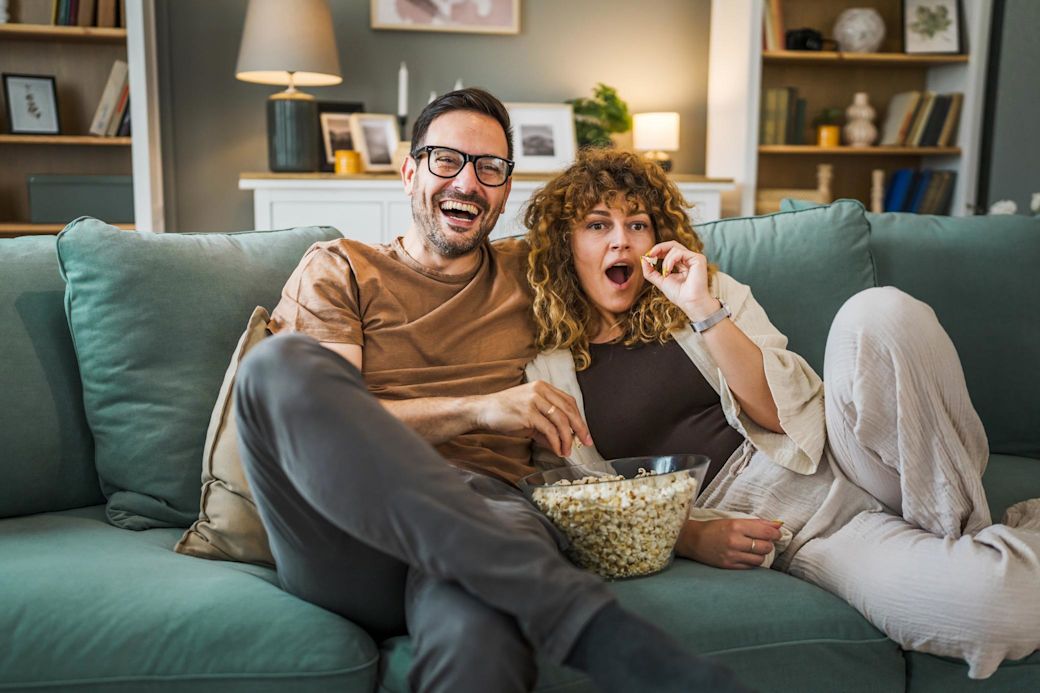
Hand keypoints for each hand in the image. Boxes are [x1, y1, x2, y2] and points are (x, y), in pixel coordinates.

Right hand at [474, 381, 592, 457]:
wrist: (483, 410)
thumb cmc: (506, 413)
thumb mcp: (530, 418)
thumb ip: (548, 428)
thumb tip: (563, 444)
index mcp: (543, 387)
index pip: (569, 402)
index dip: (579, 418)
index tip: (584, 433)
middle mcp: (540, 390)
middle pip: (568, 410)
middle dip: (580, 428)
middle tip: (585, 443)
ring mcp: (533, 400)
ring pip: (560, 420)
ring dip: (567, 439)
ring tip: (567, 451)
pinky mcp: (527, 413)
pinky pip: (548, 429)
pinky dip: (556, 442)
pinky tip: (557, 450)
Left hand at [641, 241, 719, 320]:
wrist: (690, 303)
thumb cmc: (679, 295)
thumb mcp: (660, 281)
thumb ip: (651, 271)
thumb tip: (643, 258)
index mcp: (682, 263)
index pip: (669, 250)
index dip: (657, 251)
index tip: (647, 256)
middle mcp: (689, 259)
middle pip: (672, 244)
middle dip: (659, 248)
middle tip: (649, 255)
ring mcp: (694, 258)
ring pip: (674, 248)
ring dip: (665, 261)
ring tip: (665, 273)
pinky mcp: (698, 258)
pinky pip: (679, 252)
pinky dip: (670, 260)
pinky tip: (668, 271)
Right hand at [675, 518, 783, 569]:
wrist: (693, 540)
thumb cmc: (714, 528)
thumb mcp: (734, 521)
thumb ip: (757, 523)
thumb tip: (778, 524)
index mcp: (736, 526)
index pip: (766, 532)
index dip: (776, 534)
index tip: (776, 534)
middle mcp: (735, 541)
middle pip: (765, 547)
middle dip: (768, 544)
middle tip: (763, 541)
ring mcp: (732, 555)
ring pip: (760, 559)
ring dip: (760, 554)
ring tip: (754, 549)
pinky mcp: (729, 566)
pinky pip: (750, 566)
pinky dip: (752, 561)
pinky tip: (746, 556)